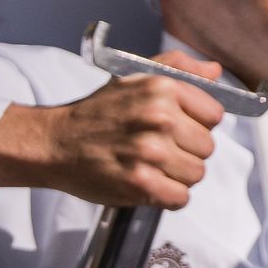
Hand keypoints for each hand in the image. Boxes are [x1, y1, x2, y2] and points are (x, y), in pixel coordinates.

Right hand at [0, 56, 224, 207]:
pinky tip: (147, 183)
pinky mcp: (141, 183)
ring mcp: (150, 152)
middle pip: (207, 147)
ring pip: (196, 174)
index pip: (214, 115)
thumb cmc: (96, 113)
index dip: (197, 124)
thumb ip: (178, 69)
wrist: (52, 142)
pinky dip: (166, 196)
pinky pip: (181, 198)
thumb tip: (215, 71)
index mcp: (162, 89)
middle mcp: (159, 118)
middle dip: (186, 151)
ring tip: (148, 165)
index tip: (175, 128)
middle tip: (155, 148)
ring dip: (176, 175)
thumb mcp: (134, 78)